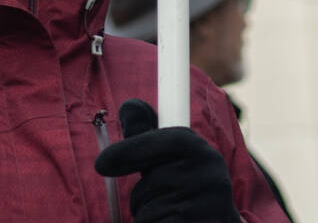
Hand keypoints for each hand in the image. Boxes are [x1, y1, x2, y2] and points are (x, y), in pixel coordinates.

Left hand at [92, 99, 240, 222]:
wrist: (216, 222)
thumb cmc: (185, 188)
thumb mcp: (169, 158)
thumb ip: (146, 134)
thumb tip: (128, 106)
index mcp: (202, 151)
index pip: (166, 140)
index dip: (130, 149)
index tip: (100, 164)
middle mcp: (212, 174)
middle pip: (152, 180)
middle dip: (140, 193)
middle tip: (145, 198)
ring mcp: (210, 204)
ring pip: (151, 209)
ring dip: (147, 214)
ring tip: (166, 213)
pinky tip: (167, 222)